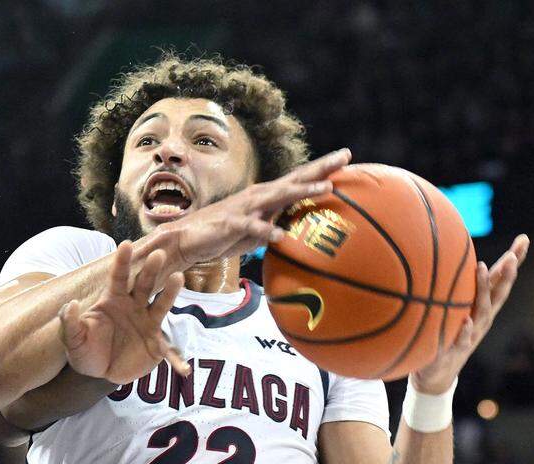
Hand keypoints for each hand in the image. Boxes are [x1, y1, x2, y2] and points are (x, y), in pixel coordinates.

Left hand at [59, 241, 185, 384]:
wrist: (99, 370)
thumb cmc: (85, 350)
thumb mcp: (73, 340)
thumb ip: (70, 323)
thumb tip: (70, 305)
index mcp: (113, 301)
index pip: (118, 278)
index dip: (122, 262)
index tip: (125, 244)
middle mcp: (134, 307)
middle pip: (144, 285)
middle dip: (151, 269)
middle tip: (158, 254)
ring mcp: (148, 323)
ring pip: (161, 305)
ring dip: (170, 292)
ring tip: (178, 278)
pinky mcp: (157, 344)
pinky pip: (169, 350)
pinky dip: (176, 359)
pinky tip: (184, 369)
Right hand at [157, 148, 352, 269]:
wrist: (187, 238)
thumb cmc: (223, 234)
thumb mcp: (257, 228)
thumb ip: (275, 223)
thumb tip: (297, 228)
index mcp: (266, 196)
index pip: (298, 178)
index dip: (322, 168)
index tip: (346, 157)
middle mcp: (259, 196)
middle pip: (295, 179)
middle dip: (321, 169)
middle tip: (345, 156)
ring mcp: (246, 209)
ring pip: (279, 197)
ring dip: (303, 192)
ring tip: (327, 189)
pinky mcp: (232, 225)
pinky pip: (252, 228)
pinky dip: (266, 231)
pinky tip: (280, 236)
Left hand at [411, 234, 529, 393]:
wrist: (438, 373)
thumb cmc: (450, 334)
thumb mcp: (458, 309)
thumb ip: (463, 289)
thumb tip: (465, 260)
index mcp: (483, 308)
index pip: (502, 281)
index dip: (514, 261)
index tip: (524, 239)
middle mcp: (481, 319)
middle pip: (498, 294)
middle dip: (506, 274)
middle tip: (512, 255)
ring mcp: (470, 334)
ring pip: (480, 311)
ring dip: (483, 290)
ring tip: (482, 269)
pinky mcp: (453, 350)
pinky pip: (459, 339)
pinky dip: (463, 330)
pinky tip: (464, 320)